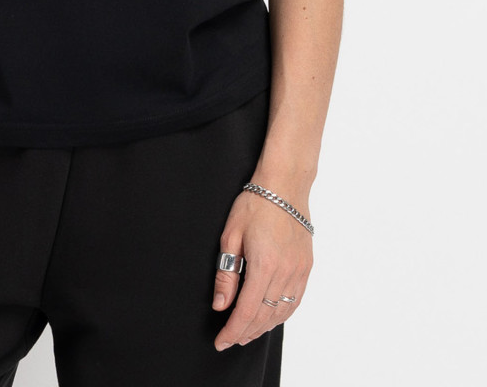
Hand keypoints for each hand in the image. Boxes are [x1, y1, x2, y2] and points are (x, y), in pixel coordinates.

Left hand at [211, 190, 312, 349]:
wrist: (285, 185)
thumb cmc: (255, 205)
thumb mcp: (231, 235)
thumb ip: (226, 275)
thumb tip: (221, 306)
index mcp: (264, 266)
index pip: (247, 311)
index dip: (232, 330)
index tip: (220, 342)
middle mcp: (286, 273)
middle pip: (265, 317)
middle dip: (245, 332)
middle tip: (230, 339)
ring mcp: (299, 271)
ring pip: (282, 313)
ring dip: (263, 327)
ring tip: (247, 332)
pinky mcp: (306, 267)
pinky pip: (295, 301)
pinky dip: (281, 315)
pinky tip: (270, 318)